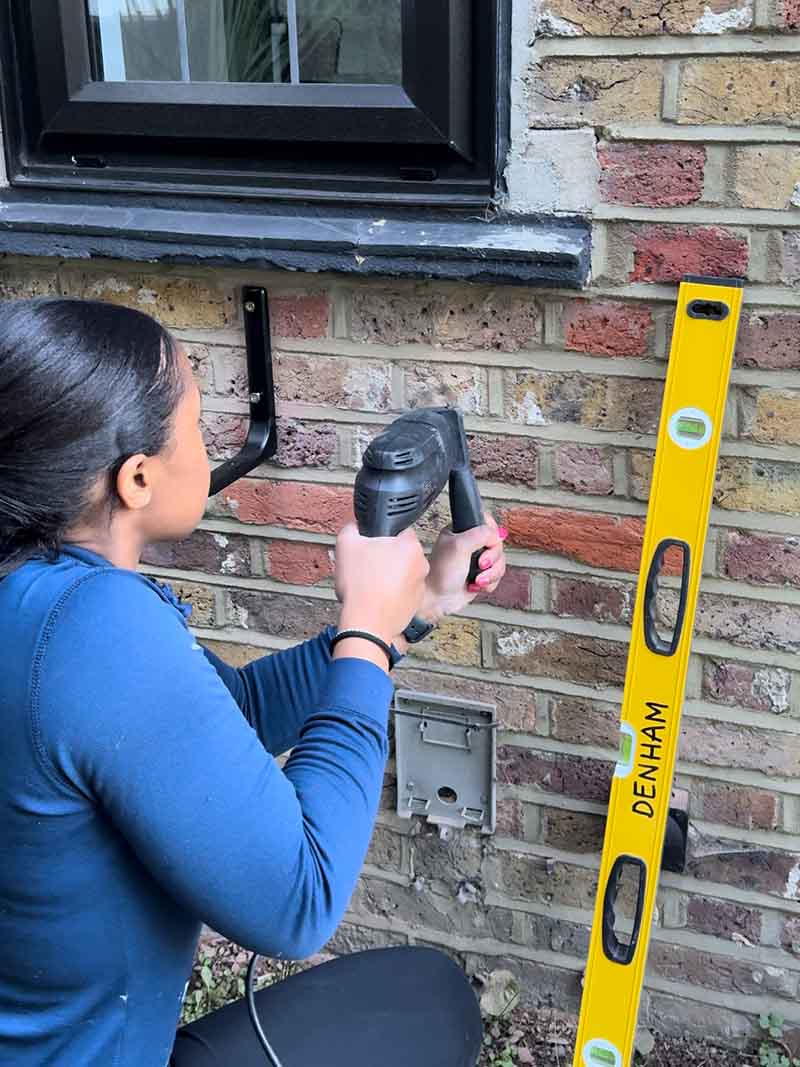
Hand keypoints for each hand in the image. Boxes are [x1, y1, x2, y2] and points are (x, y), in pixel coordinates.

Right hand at [335, 523, 428, 642]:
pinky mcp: (414, 604)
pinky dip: (390, 594)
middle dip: (385, 558)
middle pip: (400, 554)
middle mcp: (421, 565)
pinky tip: (374, 599)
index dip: (381, 538)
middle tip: (367, 566)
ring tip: (369, 585)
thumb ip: (352, 528)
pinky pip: (401, 592)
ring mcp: (420, 586)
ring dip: (388, 577)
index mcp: (410, 546)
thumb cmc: (360, 585)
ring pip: (401, 574)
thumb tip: (355, 527)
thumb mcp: (346, 545)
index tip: (370, 547)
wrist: (367, 624)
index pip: (398, 531)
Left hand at [422, 513, 507, 621]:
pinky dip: (489, 582)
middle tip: (480, 564)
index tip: (486, 543)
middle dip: (492, 558)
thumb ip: (481, 534)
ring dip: (491, 573)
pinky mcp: (481, 575)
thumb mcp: (459, 546)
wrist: (437, 599)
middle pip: (497, 544)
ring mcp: (476, 560)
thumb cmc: (440, 573)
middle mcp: (470, 544)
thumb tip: (497, 535)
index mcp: (461, 531)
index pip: (486, 522)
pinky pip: (497, 576)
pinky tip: (476, 585)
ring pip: (499, 561)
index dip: (491, 533)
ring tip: (477, 579)